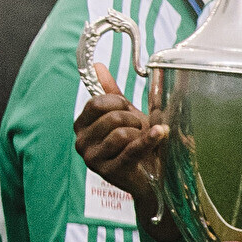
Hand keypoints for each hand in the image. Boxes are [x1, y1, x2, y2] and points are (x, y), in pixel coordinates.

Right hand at [74, 62, 168, 208]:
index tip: (128, 108)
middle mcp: (81, 143)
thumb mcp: (123, 114)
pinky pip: (131, 149)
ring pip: (121, 133)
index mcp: (81, 126)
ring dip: (140, 134)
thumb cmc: (136, 142)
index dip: (117, 102)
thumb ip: (110, 92)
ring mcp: (93, 160)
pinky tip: (160, 133)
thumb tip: (97, 66)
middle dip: (132, 119)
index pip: (95, 104)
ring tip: (144, 140)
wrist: (152, 175)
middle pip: (110, 118)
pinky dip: (149, 139)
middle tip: (139, 128)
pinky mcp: (110, 172)